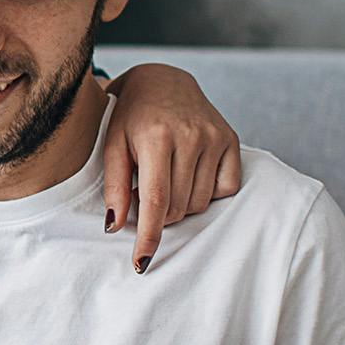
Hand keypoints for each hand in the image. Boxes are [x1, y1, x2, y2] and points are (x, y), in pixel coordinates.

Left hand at [102, 64, 240, 272]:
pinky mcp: (232, 140)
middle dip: (159, 214)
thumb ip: (114, 186)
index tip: (141, 263)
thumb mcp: (112, 145)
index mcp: (157, 136)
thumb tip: (113, 227)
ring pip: (200, 202)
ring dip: (180, 205)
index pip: (155, 200)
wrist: (162, 81)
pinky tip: (190, 174)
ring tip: (165, 179)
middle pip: (177, 206)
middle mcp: (191, 136)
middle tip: (145, 193)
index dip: (149, 235)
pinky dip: (207, 193)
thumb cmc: (129, 116)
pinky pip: (225, 189)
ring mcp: (215, 137)